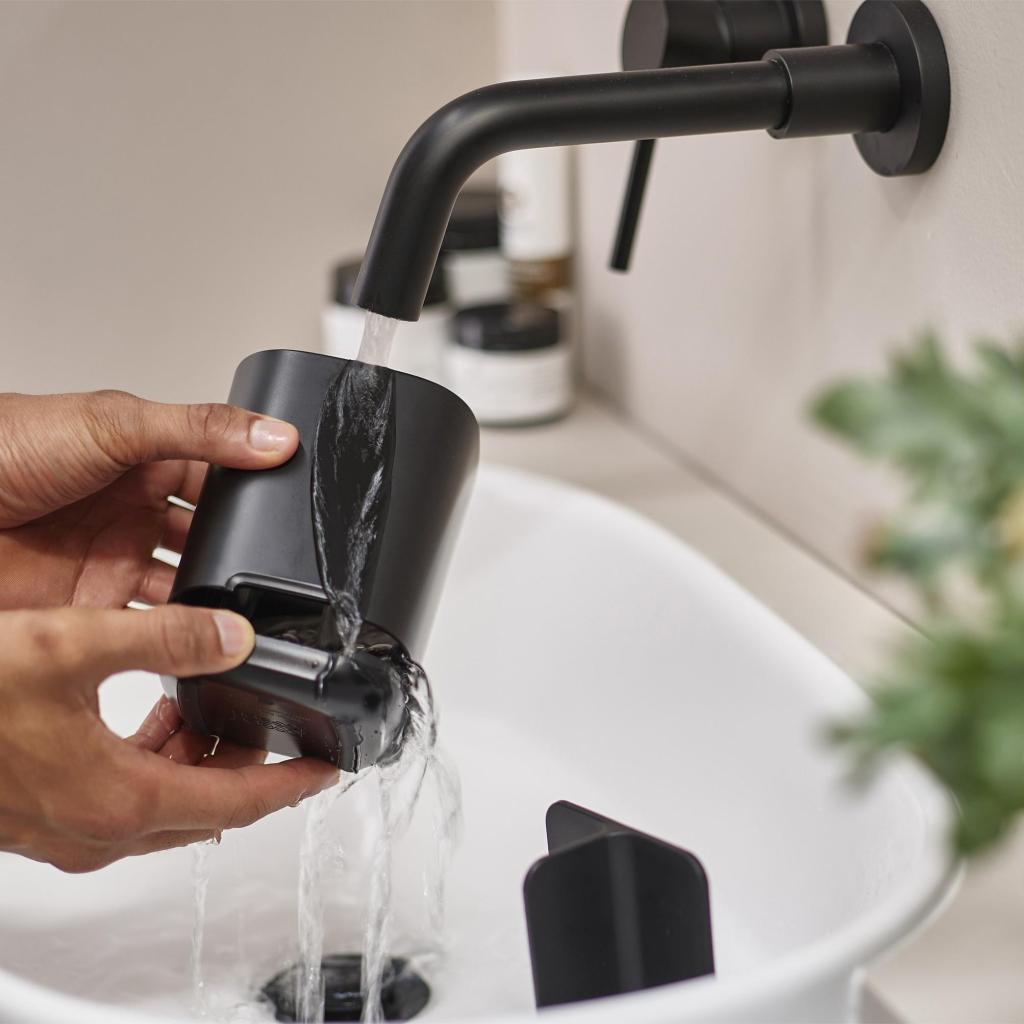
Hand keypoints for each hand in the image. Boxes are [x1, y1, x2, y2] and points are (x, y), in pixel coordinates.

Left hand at [0, 390, 298, 609]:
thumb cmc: (4, 447)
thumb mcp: (113, 423)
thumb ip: (199, 430)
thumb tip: (275, 437)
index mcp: (144, 459)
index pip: (219, 478)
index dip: (257, 492)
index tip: (297, 508)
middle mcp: (133, 511)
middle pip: (210, 538)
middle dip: (242, 553)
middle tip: (277, 570)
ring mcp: (113, 560)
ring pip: (186, 587)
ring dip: (216, 598)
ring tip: (247, 607)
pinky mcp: (90, 608)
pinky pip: (147, 628)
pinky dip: (177, 637)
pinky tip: (201, 636)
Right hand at [0, 603, 337, 872]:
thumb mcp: (71, 649)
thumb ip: (163, 638)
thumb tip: (233, 634)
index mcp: (124, 798)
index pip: (241, 802)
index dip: (294, 782)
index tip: (330, 766)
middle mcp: (101, 827)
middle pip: (208, 805)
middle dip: (250, 766)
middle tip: (277, 722)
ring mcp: (71, 827)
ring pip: (165, 802)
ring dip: (199, 759)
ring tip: (216, 704)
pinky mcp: (46, 813)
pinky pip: (124, 795)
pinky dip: (154, 758)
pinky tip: (150, 711)